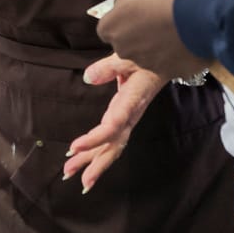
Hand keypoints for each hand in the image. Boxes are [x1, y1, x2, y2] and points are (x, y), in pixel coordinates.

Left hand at [63, 54, 164, 190]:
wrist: (164, 64)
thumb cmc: (147, 60)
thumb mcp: (129, 57)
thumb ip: (109, 67)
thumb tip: (89, 77)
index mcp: (131, 103)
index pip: (113, 126)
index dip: (94, 139)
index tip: (74, 147)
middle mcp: (130, 117)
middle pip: (112, 146)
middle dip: (92, 163)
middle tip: (69, 174)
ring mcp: (128, 120)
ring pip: (111, 147)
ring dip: (91, 162)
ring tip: (69, 173)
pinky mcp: (124, 120)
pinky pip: (111, 140)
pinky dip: (96, 152)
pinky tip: (82, 160)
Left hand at [97, 0, 209, 78]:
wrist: (198, 16)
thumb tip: (123, 6)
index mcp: (110, 28)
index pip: (108, 27)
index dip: (122, 20)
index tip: (135, 13)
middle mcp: (122, 50)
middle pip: (125, 43)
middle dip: (136, 35)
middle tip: (154, 21)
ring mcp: (144, 64)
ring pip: (145, 56)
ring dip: (154, 46)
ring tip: (172, 31)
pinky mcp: (166, 73)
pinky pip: (167, 64)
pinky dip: (172, 56)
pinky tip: (183, 42)